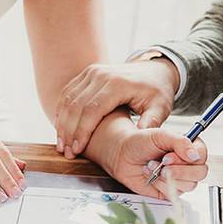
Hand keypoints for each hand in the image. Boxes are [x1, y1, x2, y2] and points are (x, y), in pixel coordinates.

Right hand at [54, 59, 179, 158]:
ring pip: (68, 99)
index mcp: (118, 84)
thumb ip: (152, 122)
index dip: (82, 131)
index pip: (92, 110)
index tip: (77, 150)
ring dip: (62, 123)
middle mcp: (101, 75)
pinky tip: (61, 129)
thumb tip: (141, 137)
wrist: (154, 70)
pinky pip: (68, 93)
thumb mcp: (161, 107)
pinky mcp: (87, 74)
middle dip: (68, 131)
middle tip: (66, 152)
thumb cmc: (157, 92)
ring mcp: (92, 72)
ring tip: (61, 145)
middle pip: (76, 105)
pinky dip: (63, 112)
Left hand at [103, 126, 207, 199]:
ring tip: (153, 167)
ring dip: (168, 177)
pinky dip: (161, 186)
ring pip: (189, 185)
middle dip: (179, 170)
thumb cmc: (140, 142)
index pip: (202, 155)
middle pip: (200, 173)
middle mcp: (187, 163)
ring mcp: (180, 178)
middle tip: (162, 164)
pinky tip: (152, 178)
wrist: (122, 155)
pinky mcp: (171, 190)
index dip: (188, 158)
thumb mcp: (159, 135)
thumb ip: (179, 142)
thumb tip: (194, 155)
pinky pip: (174, 193)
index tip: (169, 155)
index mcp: (188, 147)